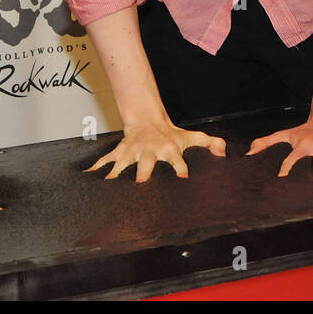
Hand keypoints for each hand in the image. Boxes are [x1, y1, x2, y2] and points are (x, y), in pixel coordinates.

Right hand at [87, 121, 225, 180]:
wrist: (147, 119)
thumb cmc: (171, 133)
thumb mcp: (192, 137)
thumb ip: (212, 144)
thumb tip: (224, 155)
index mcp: (169, 150)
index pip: (177, 163)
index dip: (181, 172)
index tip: (182, 184)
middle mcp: (150, 152)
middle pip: (145, 167)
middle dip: (142, 179)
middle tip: (140, 193)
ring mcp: (133, 152)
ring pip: (122, 165)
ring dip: (116, 178)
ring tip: (109, 192)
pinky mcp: (120, 152)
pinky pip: (106, 161)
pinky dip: (97, 169)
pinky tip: (88, 178)